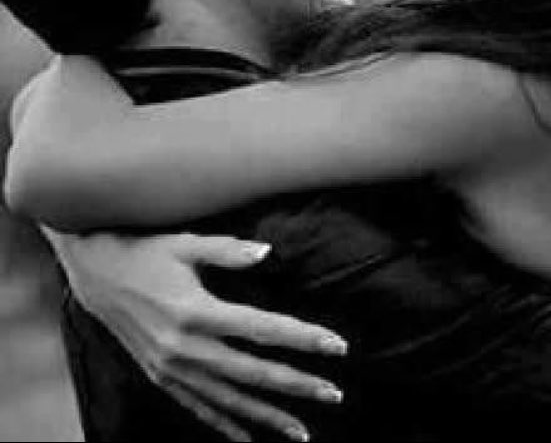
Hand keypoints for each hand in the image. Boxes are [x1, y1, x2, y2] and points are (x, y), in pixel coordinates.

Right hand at [47, 230, 346, 441]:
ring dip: (268, 417)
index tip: (338, 346)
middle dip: (297, 385)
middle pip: (253, 373)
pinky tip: (248, 440)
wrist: (95, 274)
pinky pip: (199, 408)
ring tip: (302, 431)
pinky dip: (226, 426)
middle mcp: (185, 347)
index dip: (304, 339)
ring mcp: (171, 368)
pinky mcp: (161, 377)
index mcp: (197, 311)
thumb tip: (269, 253)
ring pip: (229, 400)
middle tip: (335, 394)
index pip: (264, 330)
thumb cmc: (146, 251)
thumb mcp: (185, 243)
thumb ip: (229, 250)